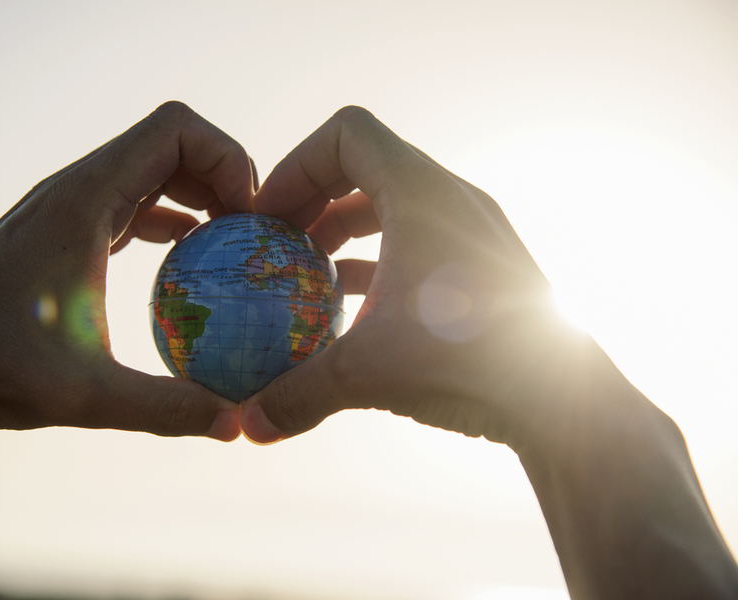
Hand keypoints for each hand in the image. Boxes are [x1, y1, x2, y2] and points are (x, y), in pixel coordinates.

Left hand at [0, 102, 253, 438]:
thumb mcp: (83, 393)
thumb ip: (165, 407)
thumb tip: (235, 423)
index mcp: (87, 199)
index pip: (176, 131)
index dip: (227, 158)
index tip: (249, 217)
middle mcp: (83, 188)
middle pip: (176, 143)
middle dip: (226, 175)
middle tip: (253, 233)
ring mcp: (77, 204)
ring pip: (158, 168)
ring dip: (203, 194)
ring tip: (235, 244)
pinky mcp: (74, 228)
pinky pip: (139, 201)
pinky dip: (176, 217)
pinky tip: (194, 260)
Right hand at [239, 106, 632, 451]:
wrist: (563, 399)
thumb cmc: (472, 362)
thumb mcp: (369, 373)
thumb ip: (298, 394)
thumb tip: (248, 424)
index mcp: (423, 194)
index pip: (347, 136)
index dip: (297, 166)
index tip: (270, 217)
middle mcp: (453, 200)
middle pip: (366, 167)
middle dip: (314, 201)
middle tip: (280, 244)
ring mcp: (473, 231)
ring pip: (393, 206)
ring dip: (345, 232)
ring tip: (310, 272)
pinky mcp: (484, 266)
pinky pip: (418, 242)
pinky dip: (379, 260)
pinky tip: (355, 307)